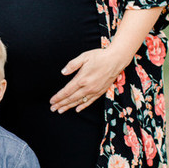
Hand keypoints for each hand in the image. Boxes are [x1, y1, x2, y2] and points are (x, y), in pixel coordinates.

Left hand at [49, 8, 163, 113]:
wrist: (116, 60)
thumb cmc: (99, 56)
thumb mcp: (83, 57)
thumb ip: (72, 65)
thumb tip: (63, 72)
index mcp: (81, 79)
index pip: (66, 91)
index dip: (58, 97)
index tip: (51, 101)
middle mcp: (87, 87)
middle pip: (71, 99)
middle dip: (61, 104)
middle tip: (52, 108)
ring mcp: (94, 91)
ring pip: (79, 102)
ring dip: (69, 107)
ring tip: (60, 111)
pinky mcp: (100, 91)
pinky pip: (89, 101)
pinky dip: (82, 106)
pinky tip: (77, 109)